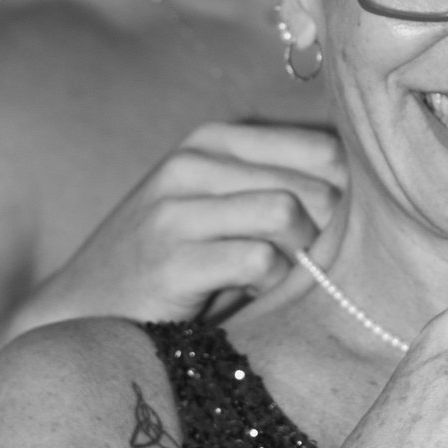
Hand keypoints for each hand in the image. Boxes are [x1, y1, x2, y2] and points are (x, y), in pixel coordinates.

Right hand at [21, 122, 346, 328]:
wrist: (84, 307)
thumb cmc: (172, 259)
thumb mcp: (218, 204)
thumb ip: (276, 182)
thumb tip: (363, 185)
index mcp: (211, 140)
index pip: (320, 148)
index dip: (347, 194)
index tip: (339, 230)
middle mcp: (191, 163)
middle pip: (313, 183)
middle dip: (327, 230)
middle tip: (309, 262)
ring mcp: (176, 208)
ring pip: (288, 215)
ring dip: (299, 256)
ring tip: (278, 276)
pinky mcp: (171, 258)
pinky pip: (260, 261)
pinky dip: (271, 284)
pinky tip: (251, 294)